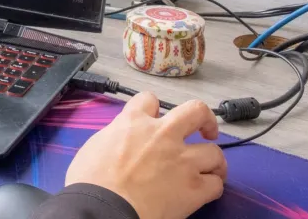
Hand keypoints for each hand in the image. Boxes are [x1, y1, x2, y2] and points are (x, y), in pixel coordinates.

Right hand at [65, 93, 226, 218]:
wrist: (104, 208)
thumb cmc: (91, 181)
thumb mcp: (96, 145)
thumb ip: (117, 136)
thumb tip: (123, 140)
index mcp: (134, 122)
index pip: (149, 99)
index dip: (154, 108)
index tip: (156, 117)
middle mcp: (163, 135)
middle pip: (196, 111)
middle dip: (205, 119)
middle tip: (205, 130)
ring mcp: (182, 161)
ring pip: (215, 152)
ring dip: (212, 161)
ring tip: (209, 169)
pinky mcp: (194, 188)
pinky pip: (216, 184)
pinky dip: (212, 187)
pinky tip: (204, 191)